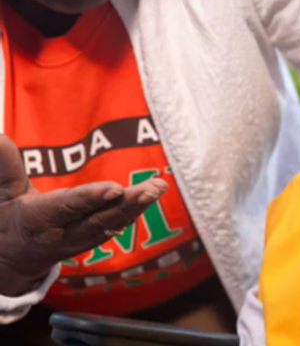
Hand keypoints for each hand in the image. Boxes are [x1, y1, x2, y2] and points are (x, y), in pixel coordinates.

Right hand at [0, 133, 167, 295]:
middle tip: (152, 189)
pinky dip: (135, 210)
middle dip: (126, 205)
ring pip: (112, 223)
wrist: (9, 258)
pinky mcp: (92, 238)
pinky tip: (153, 193)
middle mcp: (62, 234)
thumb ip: (3, 166)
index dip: (90, 199)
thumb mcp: (1, 192)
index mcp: (36, 221)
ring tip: (159, 186)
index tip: (116, 189)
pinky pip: (116, 225)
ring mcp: (80, 240)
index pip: (67, 208)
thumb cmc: (6, 215)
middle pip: (98, 220)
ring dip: (137, 206)